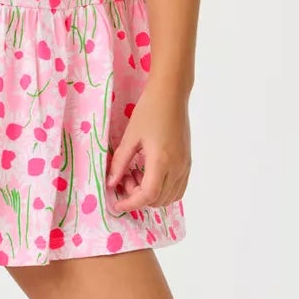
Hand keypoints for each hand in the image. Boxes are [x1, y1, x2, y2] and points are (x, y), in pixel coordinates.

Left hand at [105, 81, 191, 211]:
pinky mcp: (187, 161)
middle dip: (138, 197)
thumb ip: (120, 162)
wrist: (171, 95)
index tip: (117, 204)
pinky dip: (163, 190)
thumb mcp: (130, 137)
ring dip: (151, 195)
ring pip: (170, 197)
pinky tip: (149, 175)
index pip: (148, 195)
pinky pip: (178, 187)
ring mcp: (185, 165)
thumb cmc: (149, 111)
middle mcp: (177, 167)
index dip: (131, 203)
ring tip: (136, 175)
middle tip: (124, 180)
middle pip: (158, 199)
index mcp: (161, 160)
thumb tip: (111, 183)